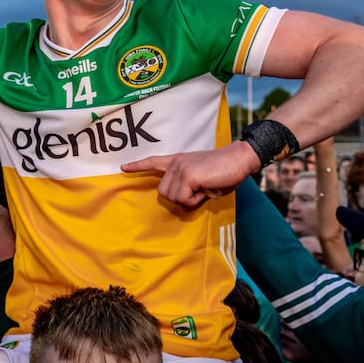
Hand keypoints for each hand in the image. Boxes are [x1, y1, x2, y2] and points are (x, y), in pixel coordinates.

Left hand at [121, 142, 259, 208]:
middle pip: (163, 192)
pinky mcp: (187, 175)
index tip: (124, 167)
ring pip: (172, 197)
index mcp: (178, 161)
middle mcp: (175, 163)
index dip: (138, 166)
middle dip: (180, 198)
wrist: (239, 159)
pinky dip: (196, 200)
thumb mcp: (202, 181)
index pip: (154, 161)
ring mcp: (180, 168)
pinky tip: (206, 188)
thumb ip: (189, 188)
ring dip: (189, 200)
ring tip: (204, 188)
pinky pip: (184, 199)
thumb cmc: (225, 172)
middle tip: (199, 191)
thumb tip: (181, 203)